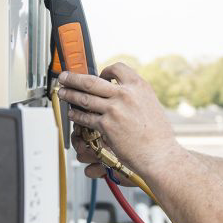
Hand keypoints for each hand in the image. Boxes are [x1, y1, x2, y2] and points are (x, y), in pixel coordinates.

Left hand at [56, 63, 182, 177]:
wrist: (159, 154)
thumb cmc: (158, 135)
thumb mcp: (151, 104)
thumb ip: (135, 95)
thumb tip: (122, 92)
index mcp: (139, 86)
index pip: (117, 68)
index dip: (104, 70)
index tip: (99, 74)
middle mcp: (125, 94)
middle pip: (92, 81)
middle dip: (74, 78)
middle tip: (65, 77)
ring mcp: (114, 109)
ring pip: (84, 98)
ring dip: (70, 94)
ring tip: (63, 93)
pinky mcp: (106, 125)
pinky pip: (86, 117)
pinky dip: (77, 115)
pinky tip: (73, 114)